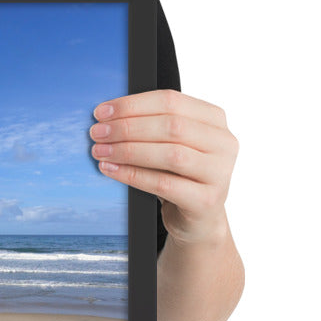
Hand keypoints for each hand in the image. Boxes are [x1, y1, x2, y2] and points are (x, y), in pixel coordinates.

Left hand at [90, 89, 237, 245]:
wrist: (197, 218)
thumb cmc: (178, 175)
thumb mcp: (169, 144)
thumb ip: (149, 125)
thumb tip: (106, 116)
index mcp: (213, 119)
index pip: (171, 101)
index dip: (132, 105)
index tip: (101, 112)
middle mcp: (223, 143)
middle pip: (171, 126)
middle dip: (127, 127)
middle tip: (97, 133)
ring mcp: (219, 172)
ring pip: (170, 154)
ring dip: (128, 150)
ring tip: (100, 151)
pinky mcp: (207, 200)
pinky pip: (164, 184)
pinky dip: (133, 175)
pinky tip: (111, 169)